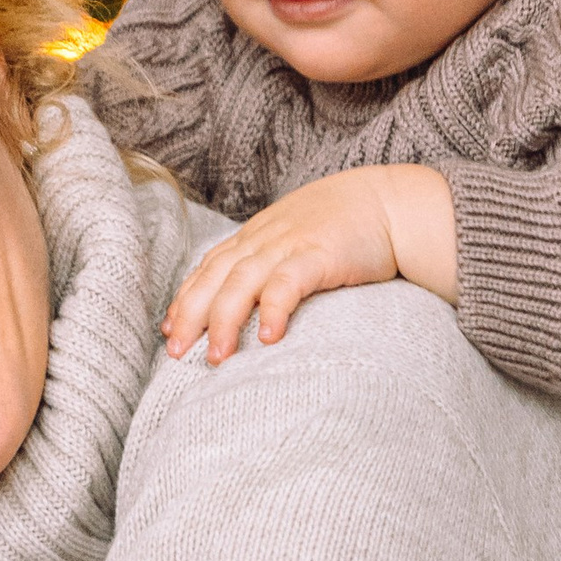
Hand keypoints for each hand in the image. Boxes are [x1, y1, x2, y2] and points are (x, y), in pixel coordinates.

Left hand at [163, 165, 459, 364]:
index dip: (186, 299)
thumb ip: (269, 265)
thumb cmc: (346, 226)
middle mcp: (264, 239)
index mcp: (255, 237)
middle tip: (176, 353)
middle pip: (215, 277)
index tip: (168, 331)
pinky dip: (275, 309)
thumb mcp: (296, 240)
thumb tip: (249, 304)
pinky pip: (289, 283)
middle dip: (191, 315)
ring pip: (242, 282)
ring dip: (225, 320)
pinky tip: (269, 338)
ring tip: (217, 358)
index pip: (209, 268)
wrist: (392, 203)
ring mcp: (290, 244)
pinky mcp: (320, 254)